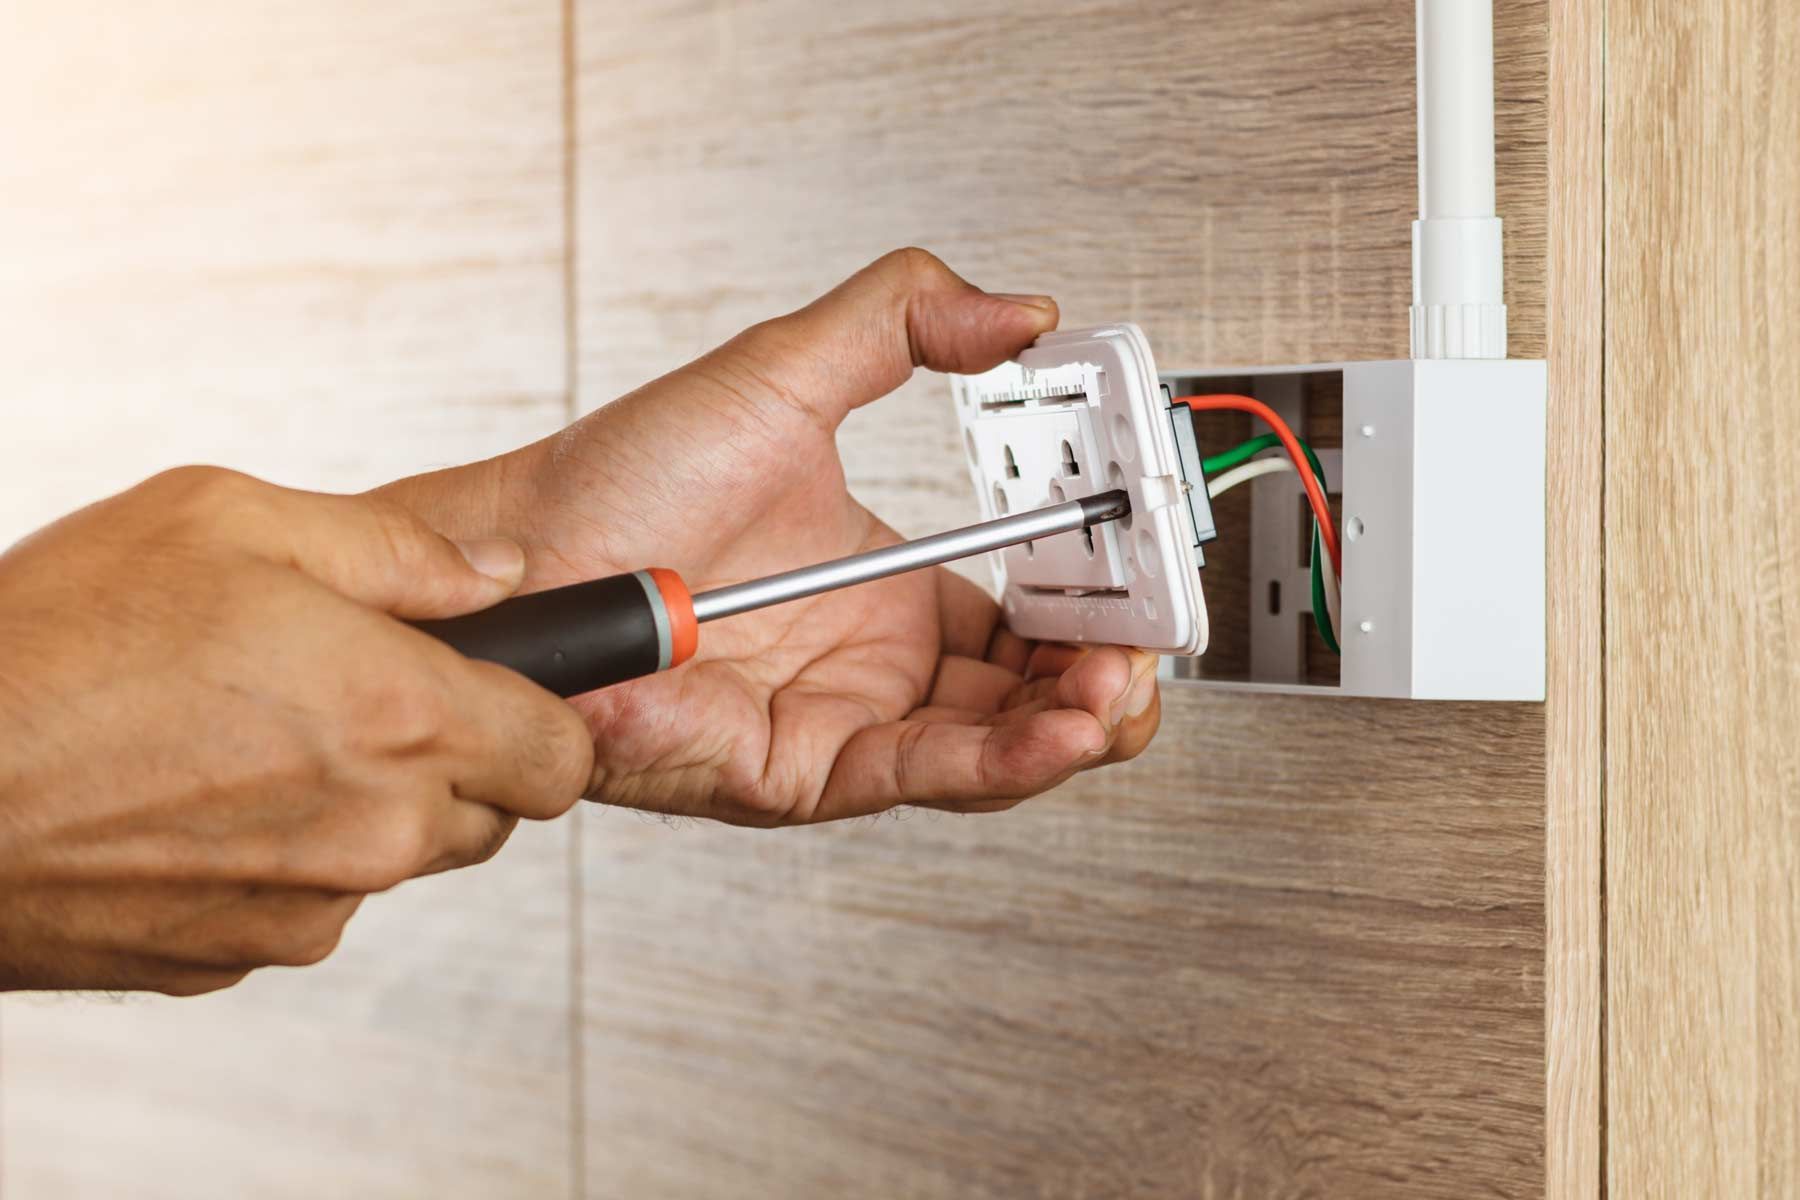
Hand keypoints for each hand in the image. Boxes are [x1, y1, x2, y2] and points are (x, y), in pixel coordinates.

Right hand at [0, 468, 592, 993]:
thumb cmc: (57, 638)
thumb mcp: (230, 520)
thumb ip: (397, 550)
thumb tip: (504, 570)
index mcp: (403, 717)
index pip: (564, 756)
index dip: (545, 716)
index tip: (505, 688)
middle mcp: (376, 831)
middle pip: (492, 812)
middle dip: (454, 756)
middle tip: (355, 693)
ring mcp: (309, 908)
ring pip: (400, 859)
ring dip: (366, 806)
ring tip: (255, 737)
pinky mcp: (238, 958)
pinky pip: (312, 904)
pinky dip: (286, 858)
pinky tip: (199, 799)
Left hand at [385, 249, 1160, 824]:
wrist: (516, 557)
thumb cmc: (617, 482)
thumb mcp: (785, 372)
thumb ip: (902, 322)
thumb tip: (1016, 310)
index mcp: (890, 588)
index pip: (1033, 610)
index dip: (1098, 594)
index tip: (1141, 553)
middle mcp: (878, 665)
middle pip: (1036, 690)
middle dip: (1113, 669)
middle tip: (1152, 629)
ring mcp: (846, 721)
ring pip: (1001, 748)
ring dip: (1081, 720)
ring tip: (1126, 680)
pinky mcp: (805, 771)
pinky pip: (928, 772)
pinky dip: (1009, 756)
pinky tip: (1067, 722)